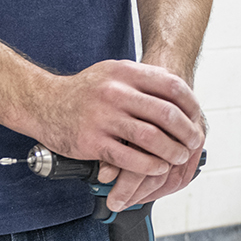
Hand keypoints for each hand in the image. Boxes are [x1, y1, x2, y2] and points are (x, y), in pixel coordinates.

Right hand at [26, 60, 202, 209]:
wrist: (43, 103)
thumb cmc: (84, 90)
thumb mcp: (112, 72)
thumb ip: (142, 78)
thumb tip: (178, 90)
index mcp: (124, 72)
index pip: (170, 86)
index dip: (190, 103)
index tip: (197, 116)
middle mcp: (114, 93)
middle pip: (165, 114)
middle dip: (185, 131)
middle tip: (193, 142)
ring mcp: (103, 118)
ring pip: (150, 138)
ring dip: (171, 151)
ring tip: (179, 156)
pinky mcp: (92, 142)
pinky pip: (129, 158)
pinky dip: (149, 165)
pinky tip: (158, 167)